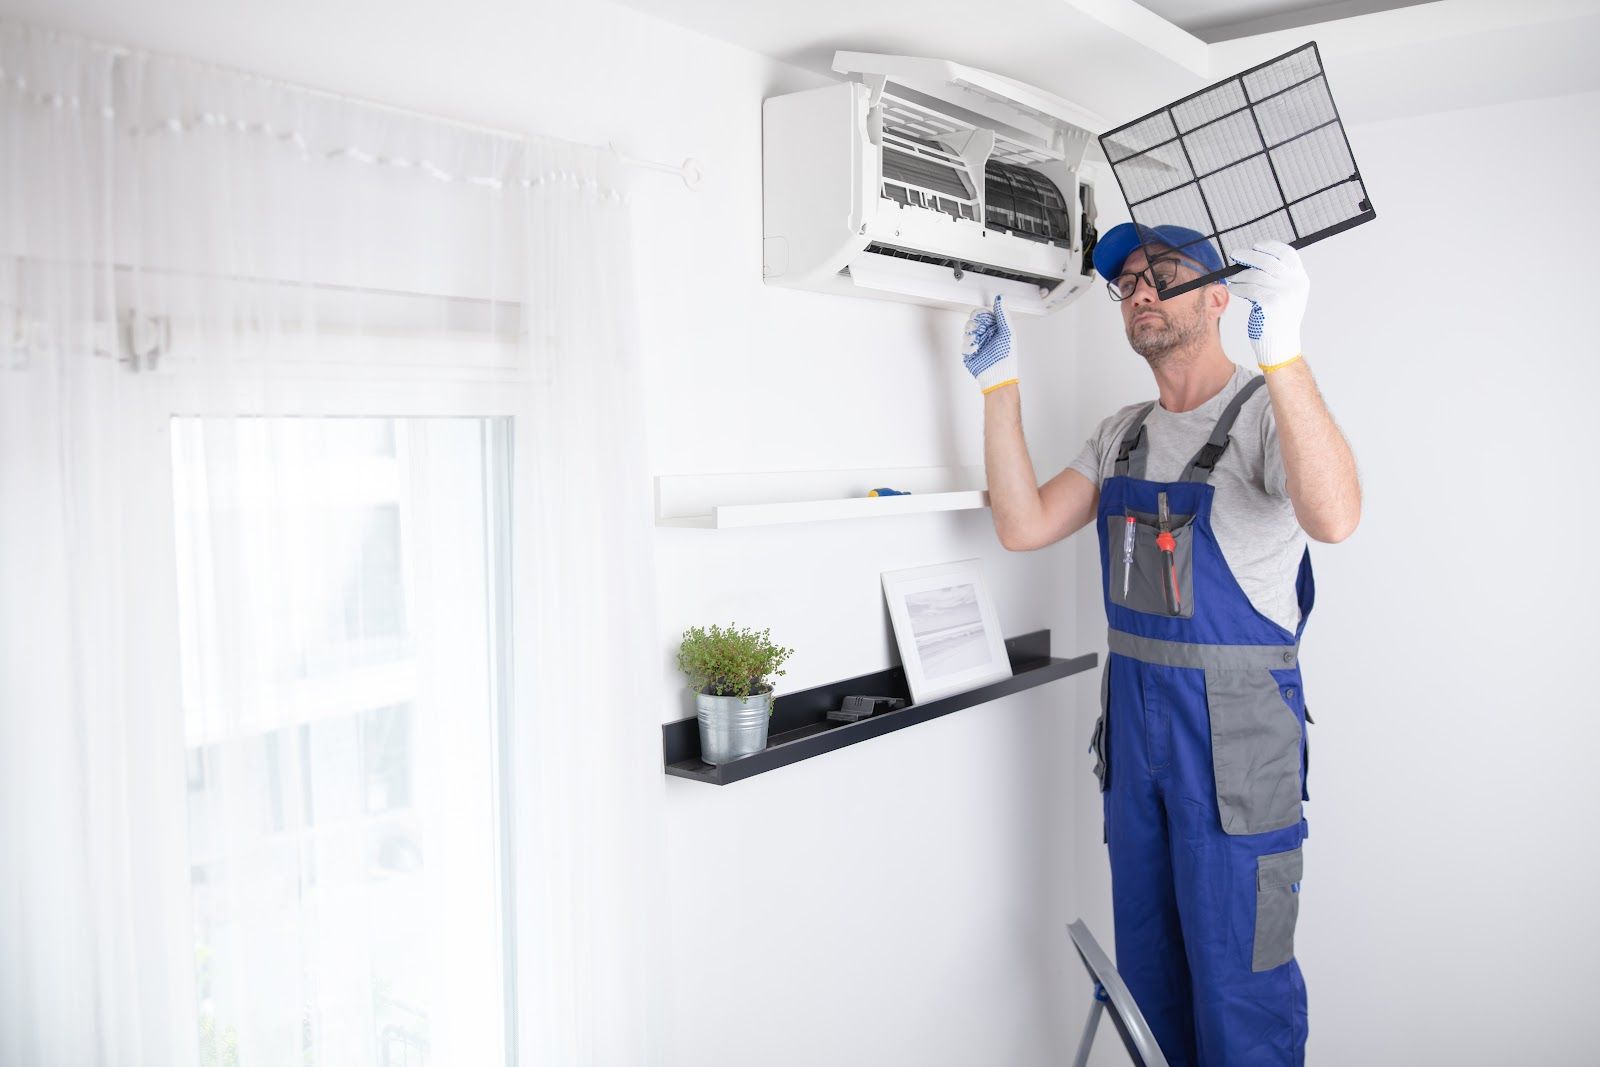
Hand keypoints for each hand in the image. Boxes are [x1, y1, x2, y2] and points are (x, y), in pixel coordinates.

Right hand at [961, 295, 1016, 393]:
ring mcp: (977, 342)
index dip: (982, 316)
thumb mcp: (1007, 332)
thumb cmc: (1006, 356)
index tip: (985, 322)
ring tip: (979, 343)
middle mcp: (986, 334)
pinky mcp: (969, 351)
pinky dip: (969, 345)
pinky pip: (963, 342)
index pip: (983, 313)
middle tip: (982, 333)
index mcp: (996, 327)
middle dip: (976, 326)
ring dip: (972, 336)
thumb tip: (1000, 298)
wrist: (997, 375)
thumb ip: (1003, 314)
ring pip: (967, 330)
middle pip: (973, 320)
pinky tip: (976, 350)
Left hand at [1228, 240, 1308, 368]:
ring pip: (1255, 275)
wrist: (1280, 343)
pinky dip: (1238, 287)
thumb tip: (1253, 259)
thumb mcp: (1285, 294)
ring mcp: (1284, 293)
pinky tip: (1233, 288)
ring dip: (1240, 275)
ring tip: (1232, 278)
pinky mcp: (1270, 303)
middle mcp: (1294, 284)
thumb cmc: (1278, 319)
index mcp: (1300, 279)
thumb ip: (1277, 277)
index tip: (1256, 246)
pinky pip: (1249, 288)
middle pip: (1268, 261)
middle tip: (1235, 255)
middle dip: (1248, 256)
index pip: (1288, 254)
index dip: (1271, 246)